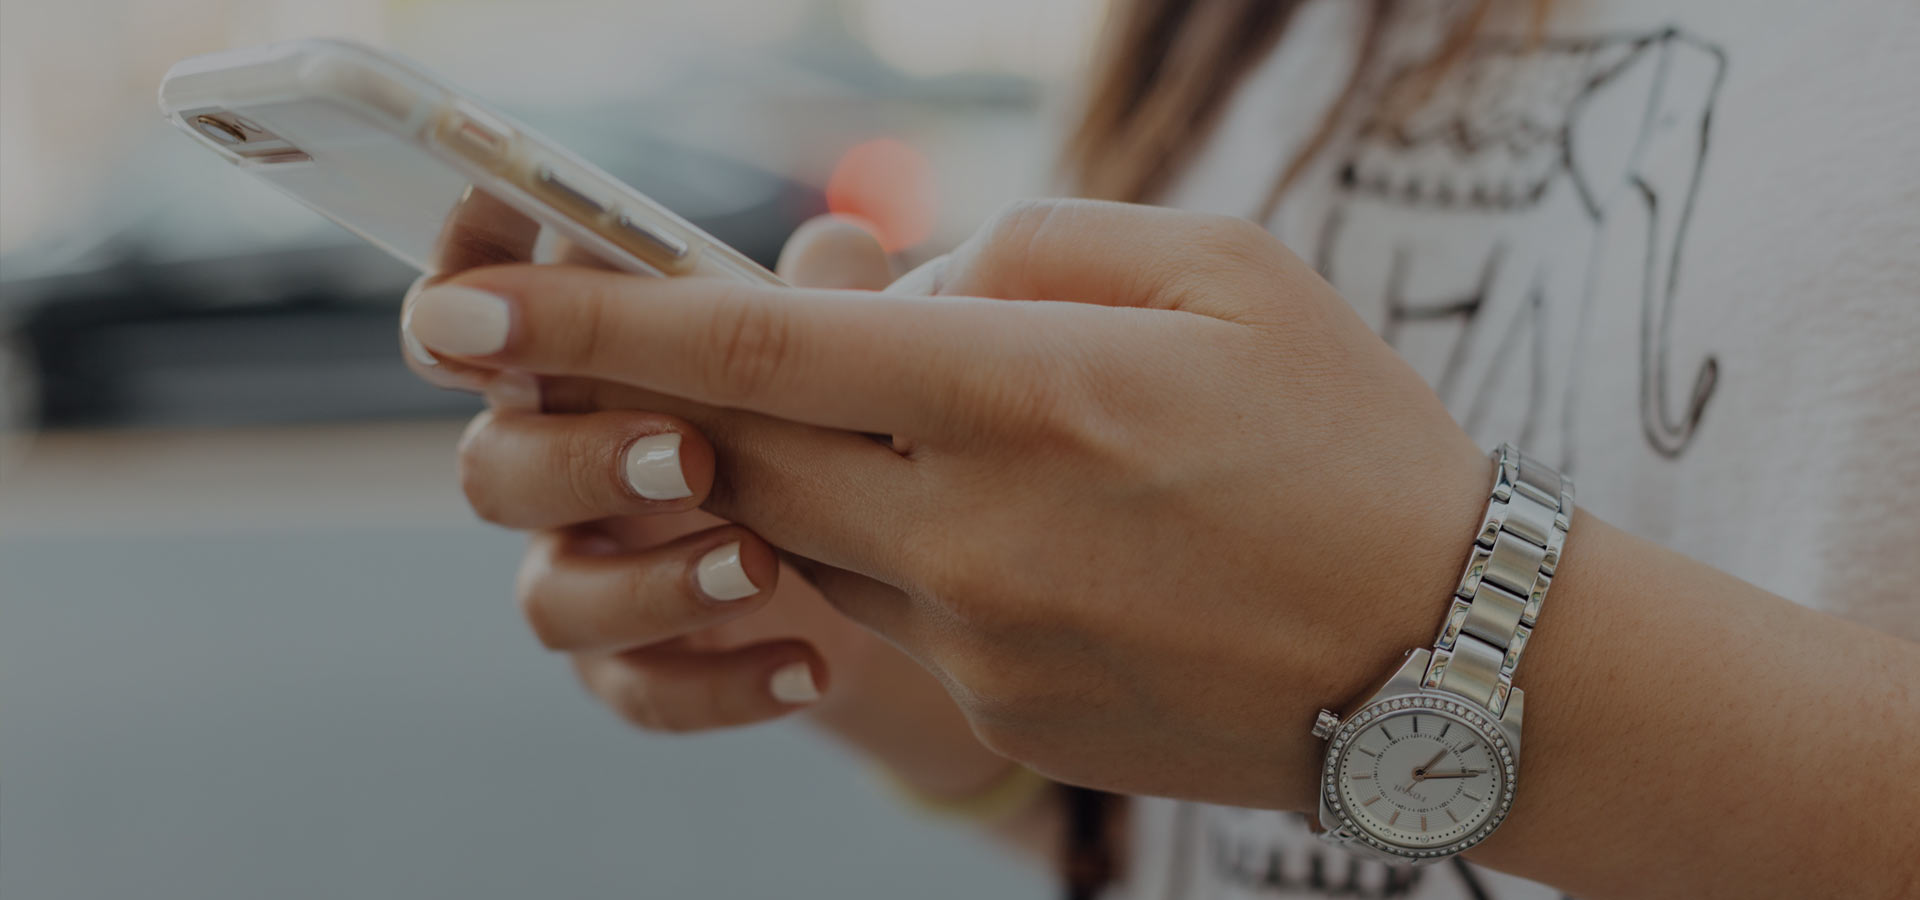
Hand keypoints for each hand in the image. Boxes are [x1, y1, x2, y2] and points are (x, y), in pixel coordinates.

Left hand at [403, 198, 1492, 810]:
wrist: (1449, 660)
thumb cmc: (1352, 436)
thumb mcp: (1225, 270)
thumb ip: (1032, 245)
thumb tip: (894, 280)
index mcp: (1032, 392)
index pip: (758, 347)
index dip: (593, 323)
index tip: (461, 311)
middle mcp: (978, 528)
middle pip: (741, 452)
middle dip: (667, 397)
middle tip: (648, 354)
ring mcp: (981, 640)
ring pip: (804, 535)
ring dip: (808, 467)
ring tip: (938, 426)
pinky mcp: (998, 710)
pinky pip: (889, 610)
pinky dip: (900, 545)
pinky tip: (1021, 527)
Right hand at [403, 206, 1015, 797]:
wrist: (890, 570)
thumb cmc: (831, 417)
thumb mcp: (842, 351)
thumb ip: (828, 298)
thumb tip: (841, 246)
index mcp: (582, 366)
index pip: (477, 321)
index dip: (459, 295)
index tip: (485, 294)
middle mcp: (559, 468)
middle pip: (494, 468)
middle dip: (579, 460)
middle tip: (692, 456)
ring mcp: (589, 574)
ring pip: (551, 598)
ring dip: (649, 584)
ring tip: (762, 566)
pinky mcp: (634, 666)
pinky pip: (638, 691)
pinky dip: (720, 685)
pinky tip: (808, 666)